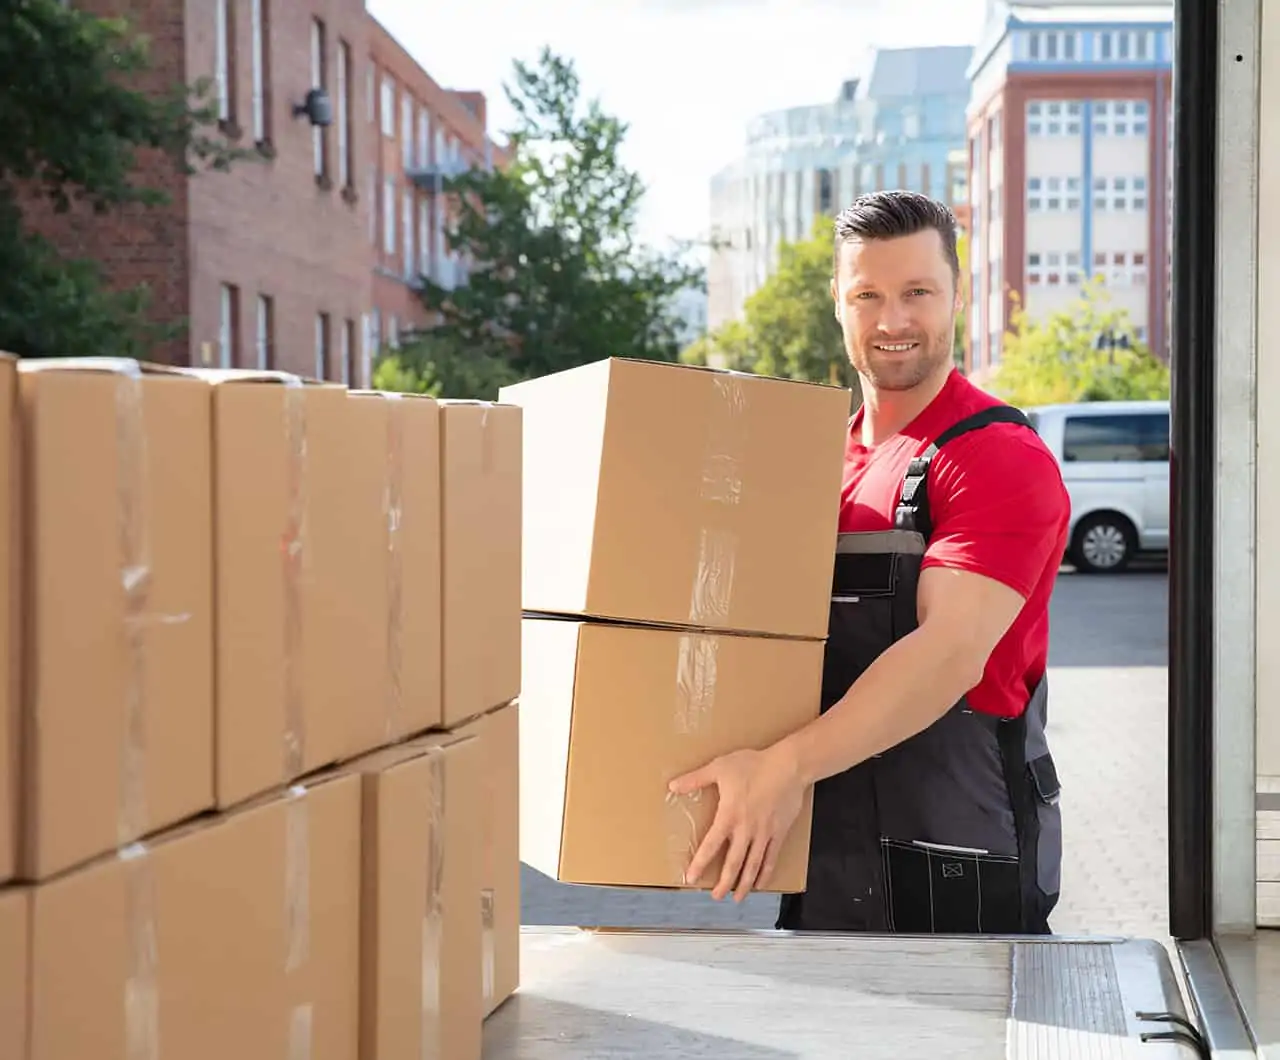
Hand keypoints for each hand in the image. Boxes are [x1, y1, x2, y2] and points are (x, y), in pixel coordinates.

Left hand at [667, 744, 805, 902]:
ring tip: (737, 898)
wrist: (788, 766)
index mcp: (729, 816)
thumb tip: (673, 786)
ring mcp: (764, 833)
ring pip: (753, 865)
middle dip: (724, 882)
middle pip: (733, 863)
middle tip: (716, 896)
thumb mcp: (720, 768)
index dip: (700, 863)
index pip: (711, 845)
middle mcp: (746, 830)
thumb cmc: (753, 765)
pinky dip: (766, 873)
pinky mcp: (779, 833)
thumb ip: (696, 779)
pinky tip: (761, 884)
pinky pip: (771, 857)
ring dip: (744, 883)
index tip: (692, 878)